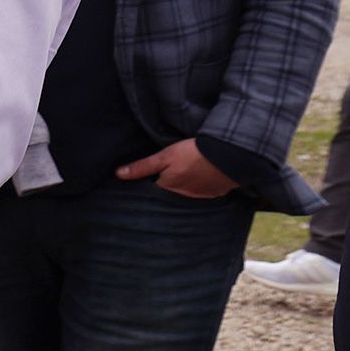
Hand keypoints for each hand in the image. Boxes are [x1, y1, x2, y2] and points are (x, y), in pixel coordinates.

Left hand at [116, 138, 236, 199]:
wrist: (231, 154)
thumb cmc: (194, 153)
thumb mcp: (165, 156)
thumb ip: (142, 167)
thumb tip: (118, 174)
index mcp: (168, 188)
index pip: (153, 192)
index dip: (149, 185)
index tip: (147, 180)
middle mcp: (183, 197)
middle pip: (170, 194)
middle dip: (167, 188)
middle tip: (167, 177)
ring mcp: (201, 196)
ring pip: (186, 195)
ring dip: (184, 188)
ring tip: (183, 177)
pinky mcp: (216, 193)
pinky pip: (204, 193)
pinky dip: (200, 188)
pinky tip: (200, 179)